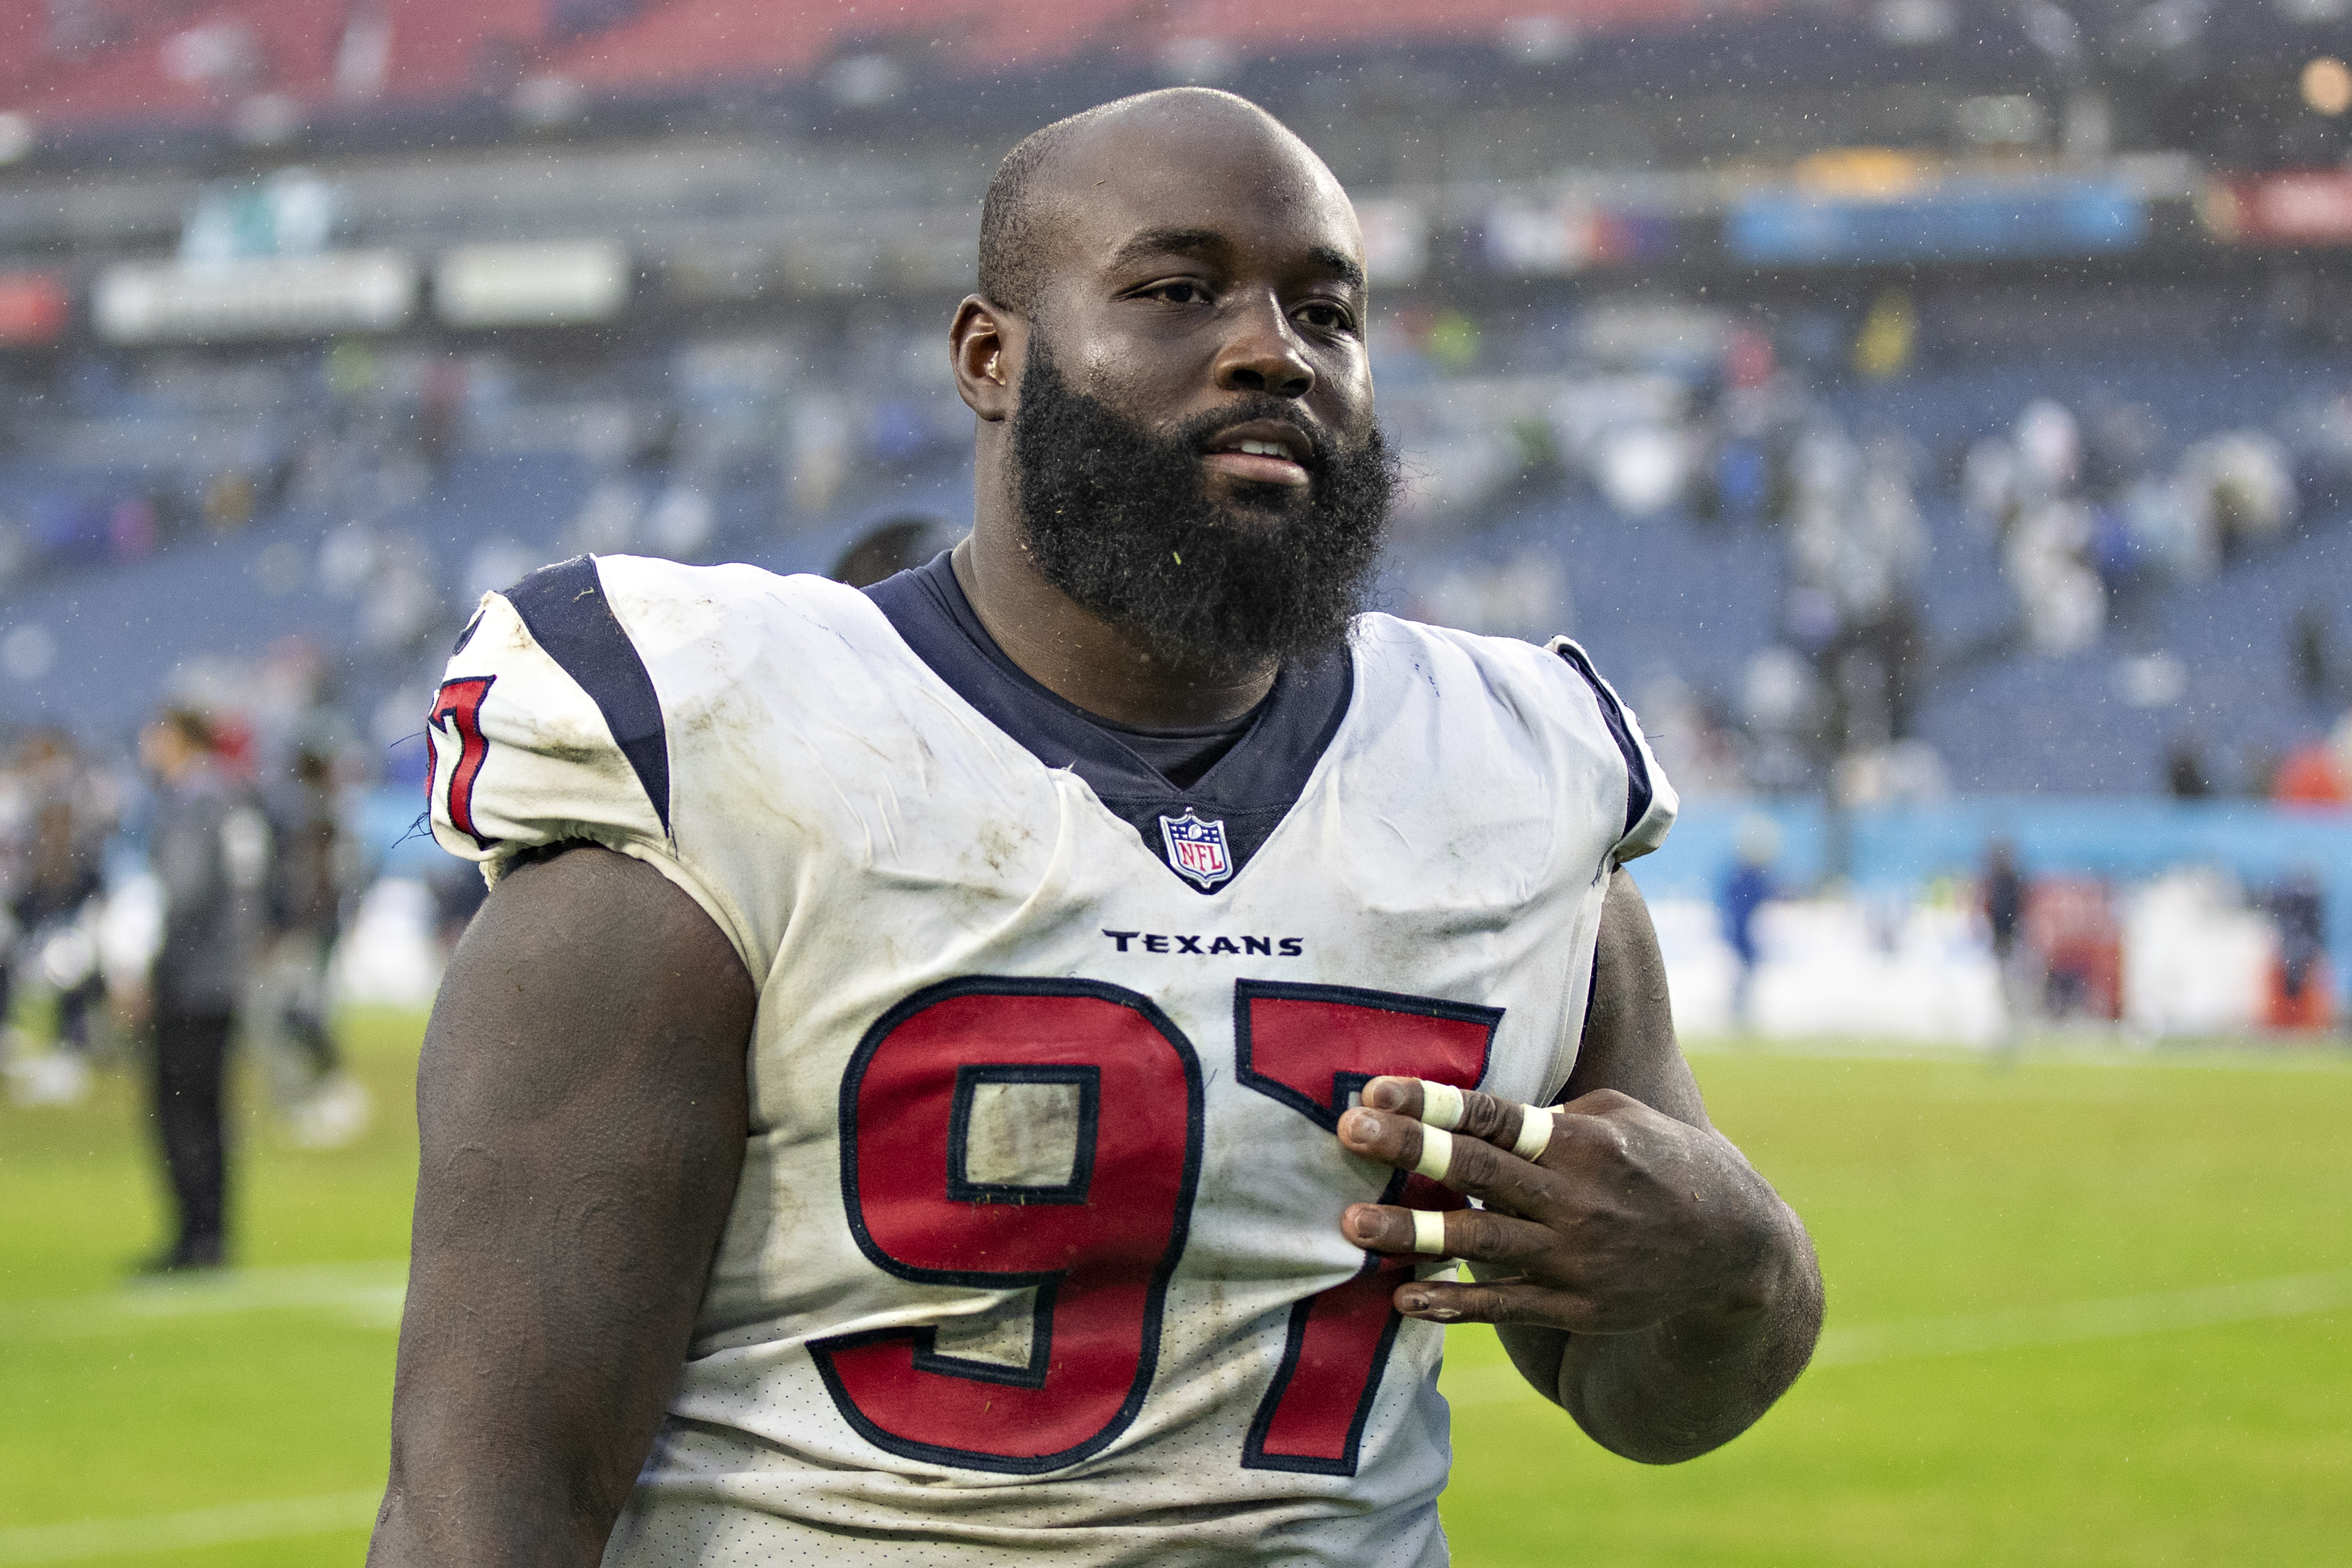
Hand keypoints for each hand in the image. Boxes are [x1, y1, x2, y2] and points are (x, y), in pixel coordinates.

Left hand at [1335, 1077, 1791, 1334]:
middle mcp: (1575, 1197)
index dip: (1432, 1101)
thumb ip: (1550, 1113)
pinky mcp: (1577, 1306)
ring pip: (1480, 1243)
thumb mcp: (1619, 1116)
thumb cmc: (1662, 1161)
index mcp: (1582, 1140)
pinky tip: (1403, 1295)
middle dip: (1408, 1148)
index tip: (1374, 1089)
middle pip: (1477, 1169)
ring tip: (1350, 1221)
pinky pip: (1504, 1306)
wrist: (1733, 1247)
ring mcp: (1575, 1257)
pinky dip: (1452, 1304)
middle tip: (1345, 1131)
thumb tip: (1474, 1107)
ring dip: (1412, 1230)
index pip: (1493, 1115)